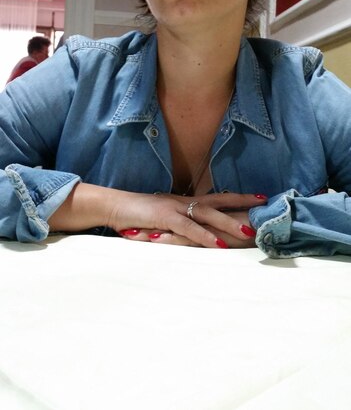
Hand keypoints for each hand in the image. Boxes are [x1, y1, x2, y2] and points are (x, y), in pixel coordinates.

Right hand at [116, 192, 265, 248]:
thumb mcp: (163, 218)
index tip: (259, 198)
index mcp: (185, 202)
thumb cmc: (138, 215)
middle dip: (242, 204)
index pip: (217, 198)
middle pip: (219, 201)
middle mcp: (184, 202)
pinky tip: (218, 245)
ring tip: (247, 232)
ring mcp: (175, 208)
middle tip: (264, 207)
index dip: (238, 198)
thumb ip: (180, 223)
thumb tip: (196, 231)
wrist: (115, 207)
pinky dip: (204, 237)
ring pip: (208, 214)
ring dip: (228, 223)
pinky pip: (189, 228)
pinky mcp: (165, 218)